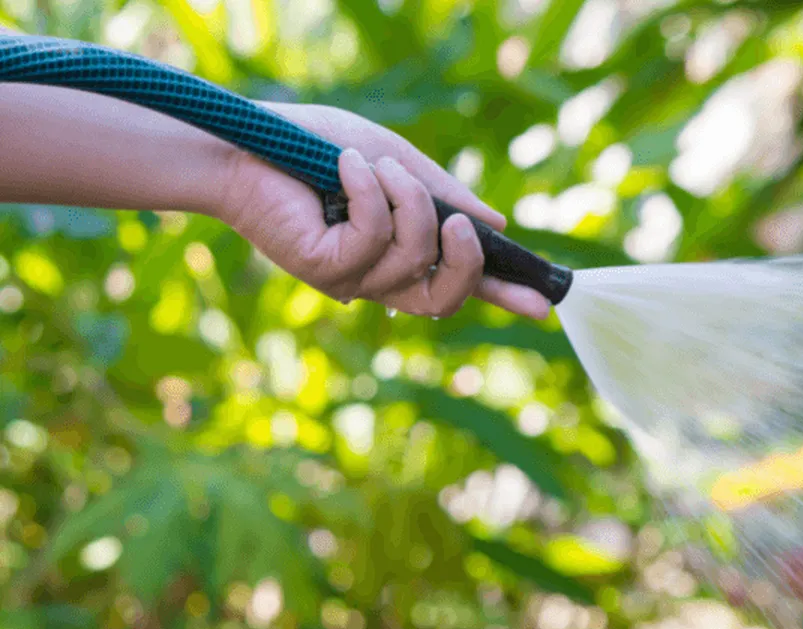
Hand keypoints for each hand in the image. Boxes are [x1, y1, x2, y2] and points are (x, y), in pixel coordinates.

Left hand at [214, 102, 550, 319]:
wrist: (248, 142)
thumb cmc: (318, 149)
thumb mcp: (396, 163)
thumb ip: (441, 193)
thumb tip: (496, 224)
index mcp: (398, 255)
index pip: (456, 284)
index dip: (502, 295)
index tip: (543, 302)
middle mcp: (376, 277)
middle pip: (444, 299)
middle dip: (465, 261)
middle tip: (461, 224)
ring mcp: (350, 279)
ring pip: (412, 259)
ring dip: (405, 199)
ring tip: (373, 163)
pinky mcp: (324, 268)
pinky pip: (373, 236)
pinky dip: (369, 192)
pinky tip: (344, 166)